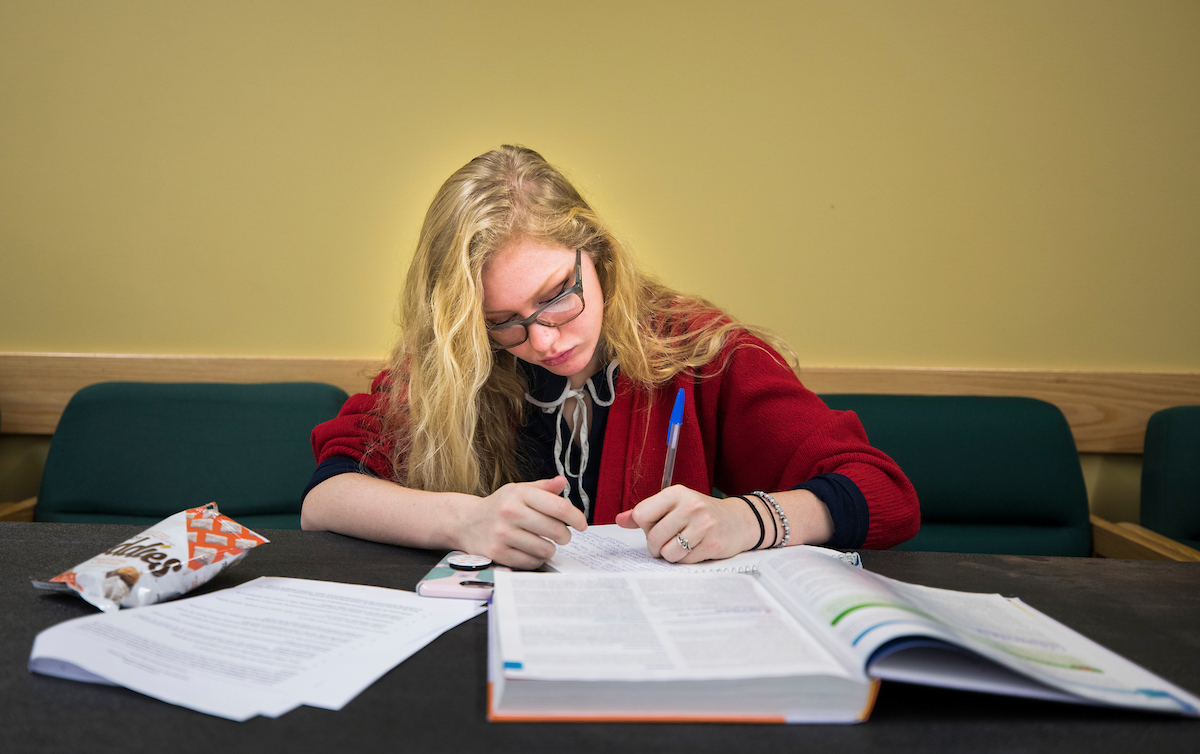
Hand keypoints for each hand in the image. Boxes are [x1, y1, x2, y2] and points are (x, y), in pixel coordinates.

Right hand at [457, 476, 586, 569]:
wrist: (466, 522)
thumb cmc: (499, 506)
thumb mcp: (519, 490)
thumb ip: (543, 488)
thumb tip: (563, 482)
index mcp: (519, 494)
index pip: (558, 506)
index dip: (576, 517)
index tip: (582, 525)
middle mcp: (510, 512)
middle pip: (555, 530)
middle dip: (565, 536)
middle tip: (563, 536)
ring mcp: (502, 534)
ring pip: (545, 549)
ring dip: (551, 548)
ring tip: (546, 543)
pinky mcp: (497, 553)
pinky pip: (531, 562)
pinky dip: (537, 559)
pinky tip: (533, 551)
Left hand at [614, 485, 756, 563]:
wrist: (739, 521)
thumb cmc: (700, 514)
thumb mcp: (674, 506)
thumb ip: (646, 513)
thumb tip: (619, 520)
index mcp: (676, 493)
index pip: (642, 514)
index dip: (644, 526)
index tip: (655, 526)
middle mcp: (690, 506)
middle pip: (654, 537)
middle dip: (656, 546)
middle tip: (666, 543)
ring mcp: (703, 525)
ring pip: (668, 552)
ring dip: (670, 555)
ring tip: (680, 546)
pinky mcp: (712, 544)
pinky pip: (685, 561)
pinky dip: (686, 560)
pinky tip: (695, 549)